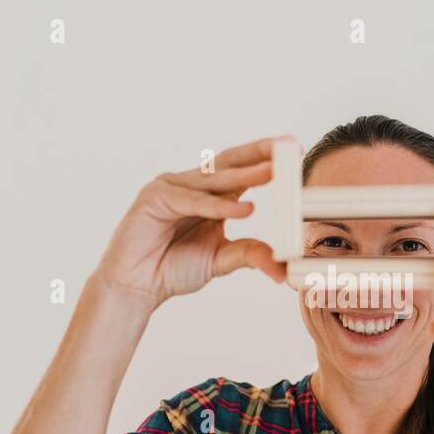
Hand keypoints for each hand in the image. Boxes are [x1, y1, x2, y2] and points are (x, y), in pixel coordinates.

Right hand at [95, 137, 287, 308]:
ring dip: (246, 175)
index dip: (267, 160)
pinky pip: (194, 201)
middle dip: (260, 154)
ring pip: (214, 180)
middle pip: (230, 163)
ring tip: (275, 172)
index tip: (295, 152)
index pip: (242, 170)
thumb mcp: (221, 259)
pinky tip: (244, 209)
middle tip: (288, 147)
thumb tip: (282, 267)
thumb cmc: (173, 268)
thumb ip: (249, 255)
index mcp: (210, 195)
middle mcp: (191, 185)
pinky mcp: (154, 198)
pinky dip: (219, 206)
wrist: (137, 286)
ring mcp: (171, 187)